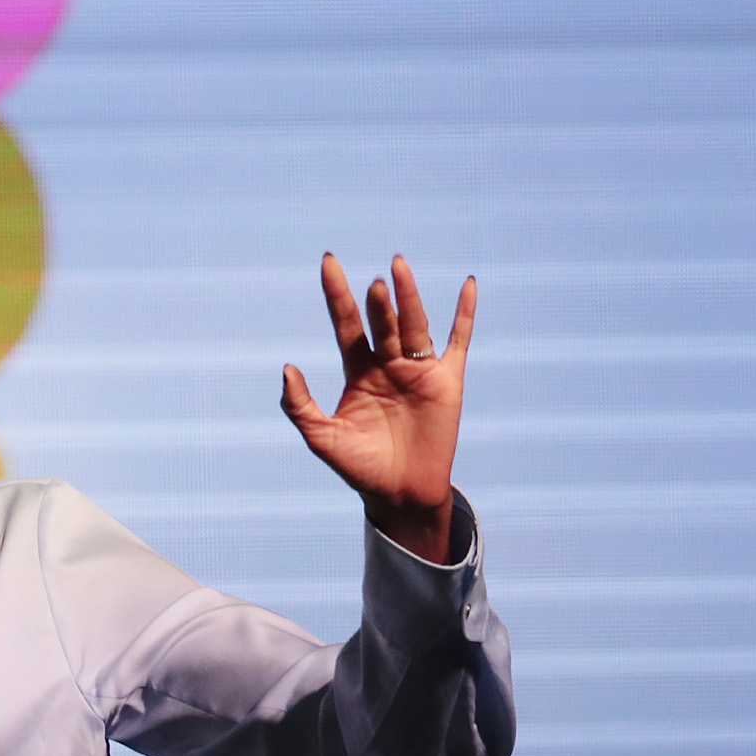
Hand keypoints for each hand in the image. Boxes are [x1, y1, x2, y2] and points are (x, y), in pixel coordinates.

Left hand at [279, 253, 475, 563]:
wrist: (400, 493)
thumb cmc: (359, 467)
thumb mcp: (321, 437)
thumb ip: (300, 405)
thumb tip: (287, 367)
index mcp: (357, 372)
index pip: (345, 324)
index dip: (336, 295)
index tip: (327, 262)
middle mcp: (387, 364)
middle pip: (381, 322)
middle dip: (376, 302)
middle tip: (373, 284)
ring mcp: (418, 370)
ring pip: (413, 325)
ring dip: (408, 298)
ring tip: (397, 269)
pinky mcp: (448, 380)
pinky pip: (459, 341)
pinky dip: (464, 314)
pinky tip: (468, 285)